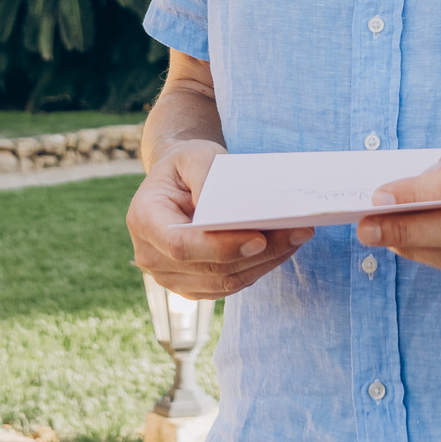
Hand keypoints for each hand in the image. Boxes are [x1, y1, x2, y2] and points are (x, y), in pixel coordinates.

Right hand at [126, 140, 311, 298]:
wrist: (178, 180)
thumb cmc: (186, 164)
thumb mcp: (195, 155)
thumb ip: (207, 177)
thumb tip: (228, 210)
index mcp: (143, 219)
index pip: (180, 245)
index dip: (220, 247)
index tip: (259, 238)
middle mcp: (150, 256)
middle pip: (209, 268)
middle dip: (258, 253)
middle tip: (297, 231)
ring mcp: (171, 277)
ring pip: (225, 282)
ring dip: (266, 263)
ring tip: (298, 236)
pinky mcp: (193, 286)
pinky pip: (230, 285)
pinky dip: (260, 268)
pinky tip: (284, 246)